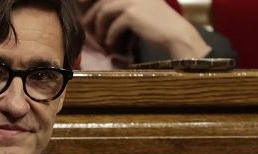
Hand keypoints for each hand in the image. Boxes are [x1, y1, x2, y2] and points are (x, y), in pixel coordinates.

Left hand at [81, 0, 209, 58]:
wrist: (176, 34)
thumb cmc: (160, 27)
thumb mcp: (143, 12)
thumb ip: (126, 10)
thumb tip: (103, 15)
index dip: (93, 1)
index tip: (81, 6)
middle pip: (102, 1)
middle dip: (91, 16)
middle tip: (86, 28)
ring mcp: (132, 0)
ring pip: (104, 11)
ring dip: (100, 28)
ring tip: (102, 40)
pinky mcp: (131, 13)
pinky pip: (112, 25)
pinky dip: (109, 36)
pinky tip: (111, 45)